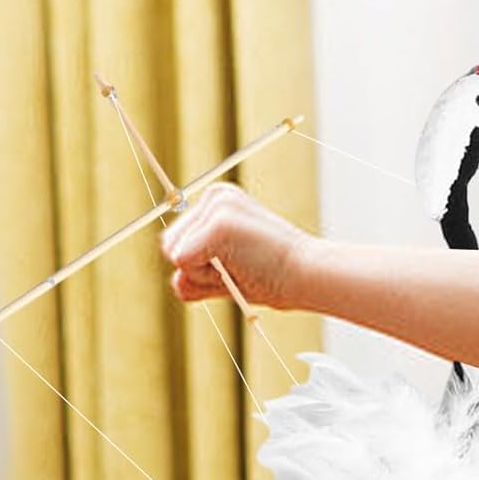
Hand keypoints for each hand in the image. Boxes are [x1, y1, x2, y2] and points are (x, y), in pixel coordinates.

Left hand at [160, 183, 311, 309]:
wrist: (309, 277)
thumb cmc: (278, 278)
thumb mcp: (230, 276)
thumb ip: (199, 279)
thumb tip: (178, 283)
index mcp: (218, 202)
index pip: (179, 242)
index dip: (203, 267)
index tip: (242, 264)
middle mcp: (214, 196)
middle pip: (169, 245)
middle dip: (199, 270)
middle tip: (242, 268)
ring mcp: (216, 207)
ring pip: (174, 253)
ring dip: (204, 274)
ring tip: (243, 266)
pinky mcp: (218, 223)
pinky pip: (184, 261)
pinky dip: (208, 276)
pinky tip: (242, 265)